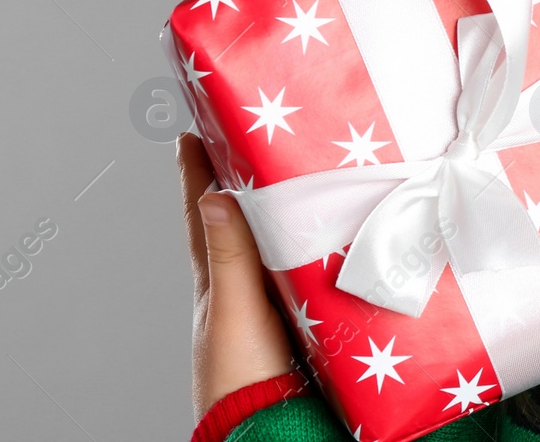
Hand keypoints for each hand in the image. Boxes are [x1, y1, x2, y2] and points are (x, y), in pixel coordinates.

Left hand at [178, 132, 298, 420]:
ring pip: (283, 239)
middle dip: (249, 176)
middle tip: (258, 132)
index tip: (194, 126)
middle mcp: (247, 281)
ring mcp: (278, 297)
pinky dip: (323, 241)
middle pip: (246, 218)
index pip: (205, 210)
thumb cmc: (239, 372)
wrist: (272, 422)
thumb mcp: (233, 309)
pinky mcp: (311, 311)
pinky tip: (344, 229)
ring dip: (293, 206)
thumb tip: (212, 194)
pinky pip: (315, 263)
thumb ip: (228, 255)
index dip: (197, 169)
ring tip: (307, 167)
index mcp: (219, 276)